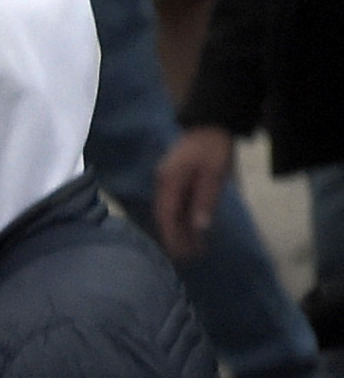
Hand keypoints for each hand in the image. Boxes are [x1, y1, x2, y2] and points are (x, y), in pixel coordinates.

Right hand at [156, 127, 235, 259]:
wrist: (213, 121)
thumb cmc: (214, 145)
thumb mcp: (214, 172)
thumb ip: (206, 199)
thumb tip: (199, 227)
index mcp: (169, 182)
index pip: (167, 216)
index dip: (174, 237)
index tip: (184, 254)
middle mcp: (164, 184)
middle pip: (165, 217)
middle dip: (176, 238)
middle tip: (191, 257)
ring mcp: (168, 181)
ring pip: (170, 212)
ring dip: (181, 230)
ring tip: (194, 247)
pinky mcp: (176, 180)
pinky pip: (176, 204)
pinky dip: (183, 219)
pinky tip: (192, 229)